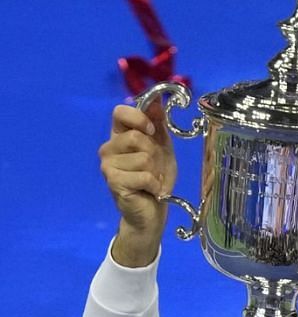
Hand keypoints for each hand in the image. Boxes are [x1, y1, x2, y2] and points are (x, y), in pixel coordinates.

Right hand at [98, 102, 177, 265]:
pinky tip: (150, 190)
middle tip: (155, 167)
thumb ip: (158, 124)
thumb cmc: (156, 177)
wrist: (152, 210)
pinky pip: (144, 175)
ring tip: (152, 180)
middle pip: (136, 137)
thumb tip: (157, 99)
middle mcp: (109, 147)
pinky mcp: (114, 182)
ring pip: (143, 157)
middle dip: (155, 153)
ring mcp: (108, 165)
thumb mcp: (162, 147)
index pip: (120, 111)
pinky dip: (155, 184)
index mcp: (119, 135)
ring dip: (156, 171)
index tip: (151, 130)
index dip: (138, 117)